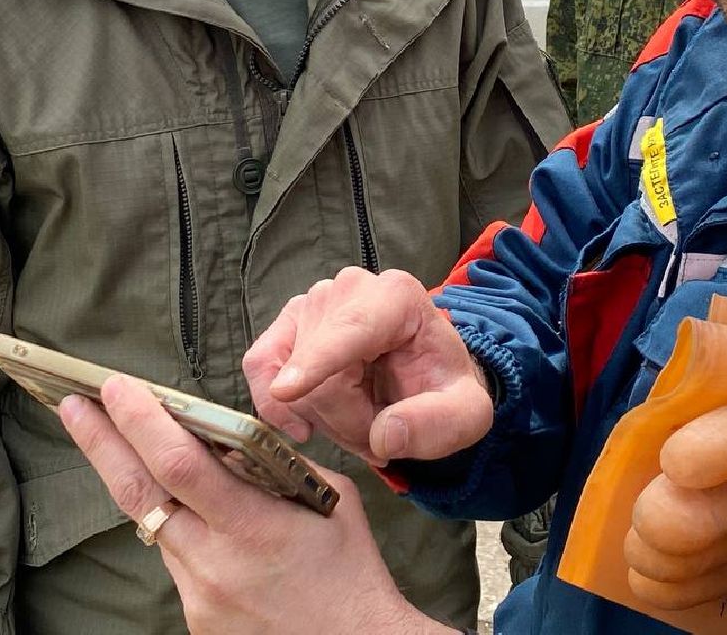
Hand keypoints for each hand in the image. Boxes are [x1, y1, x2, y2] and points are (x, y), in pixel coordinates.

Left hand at [59, 376, 452, 634]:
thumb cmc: (350, 571)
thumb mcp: (327, 498)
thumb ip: (276, 465)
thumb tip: (231, 443)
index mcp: (252, 526)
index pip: (179, 464)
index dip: (141, 422)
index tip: (116, 387)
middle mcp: (213, 562)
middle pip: (139, 492)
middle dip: (100, 442)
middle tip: (74, 405)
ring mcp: (198, 594)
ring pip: (154, 522)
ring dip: (135, 479)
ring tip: (115, 441)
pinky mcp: (195, 616)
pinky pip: (175, 556)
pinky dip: (176, 523)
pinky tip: (186, 508)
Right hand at [242, 267, 493, 464]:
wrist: (427, 376)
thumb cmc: (444, 388)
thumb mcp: (466, 415)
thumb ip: (438, 426)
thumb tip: (384, 436)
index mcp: (397, 297)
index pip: (351, 329)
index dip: (317, 361)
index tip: (286, 391)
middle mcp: (350, 288)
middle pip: (320, 370)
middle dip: (346, 421)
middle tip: (378, 437)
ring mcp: (312, 302)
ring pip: (289, 376)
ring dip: (321, 418)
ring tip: (359, 425)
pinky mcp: (288, 323)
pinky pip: (260, 364)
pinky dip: (276, 404)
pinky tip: (304, 424)